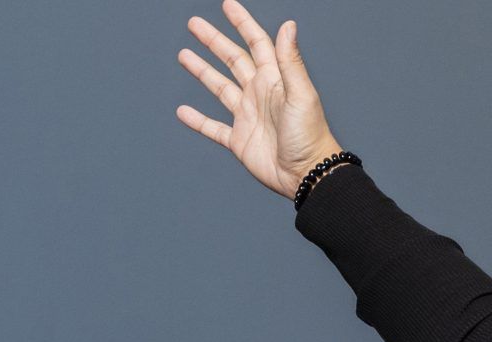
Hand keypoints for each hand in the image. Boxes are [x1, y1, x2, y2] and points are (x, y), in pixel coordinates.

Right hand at [175, 3, 341, 199]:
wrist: (308, 174)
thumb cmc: (310, 135)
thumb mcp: (300, 94)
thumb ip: (290, 61)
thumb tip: (288, 25)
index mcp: (275, 80)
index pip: (257, 44)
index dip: (242, 23)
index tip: (227, 4)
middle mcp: (260, 94)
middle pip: (233, 60)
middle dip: (214, 41)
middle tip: (194, 23)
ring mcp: (248, 116)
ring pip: (220, 88)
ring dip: (202, 71)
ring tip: (184, 55)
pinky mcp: (239, 140)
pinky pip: (213, 128)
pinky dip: (197, 121)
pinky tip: (182, 112)